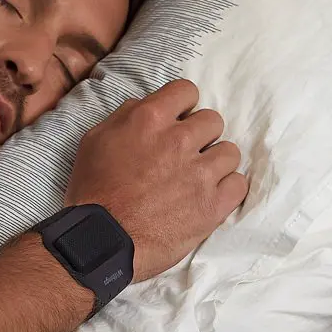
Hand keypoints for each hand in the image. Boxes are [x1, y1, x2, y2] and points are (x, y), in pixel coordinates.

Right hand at [64, 79, 247, 281]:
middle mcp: (178, 140)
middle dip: (200, 135)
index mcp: (149, 119)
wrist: (101, 240)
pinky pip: (239, 184)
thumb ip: (124, 117)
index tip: (178, 120)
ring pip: (230, 152)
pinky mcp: (213, 204)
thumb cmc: (92, 192)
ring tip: (198, 178)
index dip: (183, 105)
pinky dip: (227, 188)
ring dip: (215, 162)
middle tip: (185, 154)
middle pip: (213, 121)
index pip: (186, 91)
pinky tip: (210, 195)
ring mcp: (199, 173)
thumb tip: (146, 106)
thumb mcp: (94, 141)